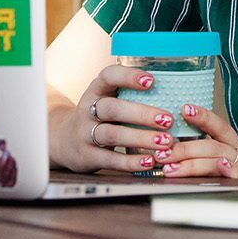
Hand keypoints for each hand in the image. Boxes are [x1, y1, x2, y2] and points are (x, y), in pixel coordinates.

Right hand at [50, 64, 178, 173]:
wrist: (64, 140)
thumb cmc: (98, 116)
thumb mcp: (107, 99)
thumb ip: (130, 95)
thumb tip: (173, 91)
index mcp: (96, 90)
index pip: (108, 76)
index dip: (129, 77)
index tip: (152, 81)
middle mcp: (88, 110)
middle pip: (113, 108)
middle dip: (142, 114)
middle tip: (167, 119)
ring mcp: (85, 133)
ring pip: (112, 134)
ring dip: (140, 138)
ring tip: (164, 142)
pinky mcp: (88, 156)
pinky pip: (111, 159)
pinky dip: (131, 162)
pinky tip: (150, 161)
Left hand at [152, 103, 237, 180]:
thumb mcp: (231, 163)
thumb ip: (210, 155)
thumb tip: (176, 151)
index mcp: (236, 145)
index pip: (218, 126)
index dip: (202, 117)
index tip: (184, 108)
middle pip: (211, 144)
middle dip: (184, 148)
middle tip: (163, 153)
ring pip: (218, 158)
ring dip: (192, 163)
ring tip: (171, 168)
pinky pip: (236, 175)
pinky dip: (228, 170)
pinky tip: (219, 167)